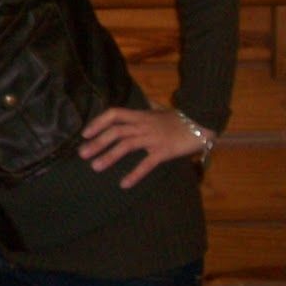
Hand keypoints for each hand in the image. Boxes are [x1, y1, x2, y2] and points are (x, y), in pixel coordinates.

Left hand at [79, 106, 215, 188]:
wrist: (203, 122)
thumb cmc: (181, 118)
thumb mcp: (161, 110)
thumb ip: (149, 107)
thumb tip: (145, 102)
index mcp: (140, 115)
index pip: (113, 114)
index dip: (97, 122)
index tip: (85, 133)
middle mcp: (143, 125)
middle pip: (115, 131)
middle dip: (97, 142)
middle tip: (82, 154)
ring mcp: (153, 138)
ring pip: (126, 146)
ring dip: (109, 156)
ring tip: (95, 167)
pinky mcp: (164, 151)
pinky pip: (146, 163)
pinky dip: (134, 174)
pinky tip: (124, 184)